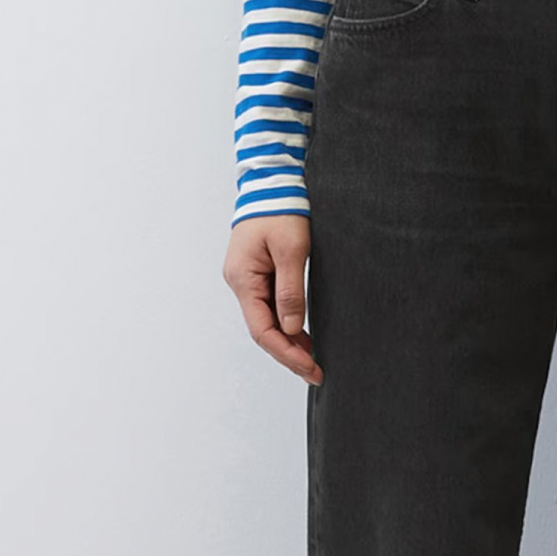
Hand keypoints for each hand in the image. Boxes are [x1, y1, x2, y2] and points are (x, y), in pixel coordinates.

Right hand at [224, 214, 320, 383]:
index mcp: (243, 279)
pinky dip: (286, 323)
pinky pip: (270, 306)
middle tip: (316, 373)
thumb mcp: (291, 250)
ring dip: (288, 341)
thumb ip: (290, 291)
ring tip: (312, 360)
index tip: (310, 367)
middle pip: (263, 330)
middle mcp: (240, 283)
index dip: (286, 352)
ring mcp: (247, 278)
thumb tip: (290, 329)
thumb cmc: (281, 210)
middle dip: (289, 354)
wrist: (272, 182)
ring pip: (266, 320)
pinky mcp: (258, 273)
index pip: (262, 330)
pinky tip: (302, 335)